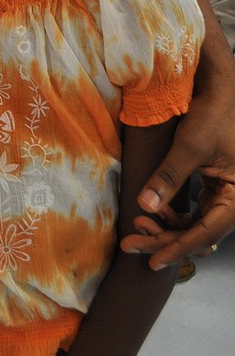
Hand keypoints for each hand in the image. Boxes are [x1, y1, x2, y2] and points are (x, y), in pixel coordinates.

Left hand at [125, 98, 234, 267]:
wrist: (220, 94)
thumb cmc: (212, 115)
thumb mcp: (190, 146)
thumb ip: (169, 176)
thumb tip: (143, 206)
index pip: (206, 233)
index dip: (178, 248)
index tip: (153, 261)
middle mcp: (233, 203)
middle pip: (198, 235)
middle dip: (164, 239)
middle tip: (131, 244)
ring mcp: (222, 199)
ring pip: (193, 226)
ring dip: (166, 229)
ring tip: (138, 225)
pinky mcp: (211, 191)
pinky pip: (192, 214)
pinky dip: (170, 215)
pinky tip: (151, 210)